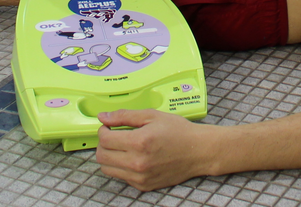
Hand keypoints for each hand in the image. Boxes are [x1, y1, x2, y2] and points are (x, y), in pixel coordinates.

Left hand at [94, 108, 216, 190]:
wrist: (198, 151)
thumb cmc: (179, 132)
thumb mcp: (152, 116)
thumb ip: (125, 116)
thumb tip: (104, 117)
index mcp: (139, 142)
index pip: (104, 139)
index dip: (102, 130)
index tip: (108, 127)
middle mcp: (137, 162)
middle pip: (102, 156)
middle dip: (103, 144)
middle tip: (113, 136)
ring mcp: (140, 177)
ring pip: (107, 169)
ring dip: (109, 156)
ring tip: (121, 147)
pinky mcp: (143, 185)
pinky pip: (121, 177)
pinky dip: (121, 166)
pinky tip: (133, 157)